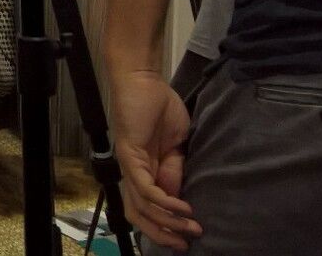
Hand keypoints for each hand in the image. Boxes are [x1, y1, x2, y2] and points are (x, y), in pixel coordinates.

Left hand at [112, 70, 200, 249]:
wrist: (144, 82)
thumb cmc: (159, 108)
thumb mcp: (176, 144)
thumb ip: (176, 169)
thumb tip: (178, 197)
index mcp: (145, 171)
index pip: (148, 208)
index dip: (165, 225)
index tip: (187, 236)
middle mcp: (134, 172)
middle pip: (139, 214)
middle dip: (162, 233)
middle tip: (185, 244)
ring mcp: (130, 165)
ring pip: (142, 206)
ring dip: (167, 221)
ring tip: (191, 228)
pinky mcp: (130, 155)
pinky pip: (145, 187)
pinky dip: (163, 202)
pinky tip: (181, 208)